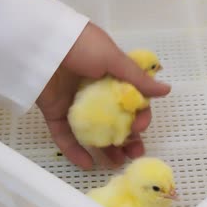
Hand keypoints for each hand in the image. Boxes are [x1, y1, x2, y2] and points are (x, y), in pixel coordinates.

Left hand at [36, 23, 170, 169]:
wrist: (40, 42)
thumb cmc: (81, 45)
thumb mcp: (113, 58)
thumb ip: (138, 79)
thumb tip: (166, 90)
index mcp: (111, 75)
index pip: (132, 101)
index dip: (139, 116)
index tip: (140, 127)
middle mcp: (95, 91)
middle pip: (115, 119)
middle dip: (127, 138)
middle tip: (135, 154)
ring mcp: (74, 103)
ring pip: (93, 131)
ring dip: (106, 148)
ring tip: (117, 163)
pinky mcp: (54, 113)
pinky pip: (65, 136)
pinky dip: (75, 151)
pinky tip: (88, 164)